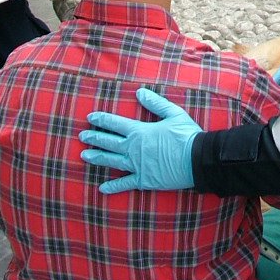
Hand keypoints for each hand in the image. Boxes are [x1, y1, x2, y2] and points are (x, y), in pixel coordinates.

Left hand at [80, 88, 200, 193]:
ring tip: (84, 156)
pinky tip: (102, 188)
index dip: (101, 120)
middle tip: (82, 136)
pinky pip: (125, 184)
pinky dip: (113, 186)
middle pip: (109, 142)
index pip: (115, 124)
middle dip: (94, 138)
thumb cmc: (186, 135)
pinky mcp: (144, 180)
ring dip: (97, 158)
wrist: (197, 160)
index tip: (90, 117)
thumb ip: (155, 103)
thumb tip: (139, 91)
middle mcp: (133, 149)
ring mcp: (137, 166)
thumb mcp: (173, 113)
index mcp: (139, 132)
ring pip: (112, 161)